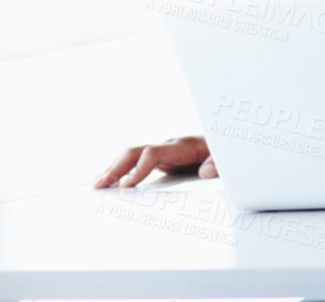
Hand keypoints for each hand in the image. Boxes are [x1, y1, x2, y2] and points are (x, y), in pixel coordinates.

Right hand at [93, 136, 215, 187]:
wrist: (228, 138)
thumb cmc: (224, 148)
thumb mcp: (226, 155)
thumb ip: (219, 162)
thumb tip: (206, 172)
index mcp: (182, 145)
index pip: (152, 154)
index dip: (138, 169)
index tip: (126, 186)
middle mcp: (168, 146)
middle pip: (134, 152)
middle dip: (115, 168)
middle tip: (98, 185)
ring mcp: (163, 152)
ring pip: (131, 157)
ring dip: (112, 170)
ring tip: (96, 185)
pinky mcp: (162, 160)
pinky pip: (136, 163)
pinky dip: (121, 172)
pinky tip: (110, 183)